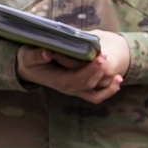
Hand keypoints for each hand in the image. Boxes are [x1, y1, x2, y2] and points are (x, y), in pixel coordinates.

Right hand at [16, 30, 130, 103]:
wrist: (28, 69)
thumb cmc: (29, 60)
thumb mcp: (28, 56)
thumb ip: (36, 55)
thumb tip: (47, 52)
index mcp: (58, 80)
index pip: (77, 78)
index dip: (89, 69)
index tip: (99, 57)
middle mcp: (67, 88)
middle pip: (88, 84)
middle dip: (99, 72)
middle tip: (107, 57)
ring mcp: (74, 90)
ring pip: (94, 93)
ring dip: (107, 87)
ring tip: (119, 76)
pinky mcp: (78, 88)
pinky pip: (95, 95)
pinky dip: (107, 91)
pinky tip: (117, 81)